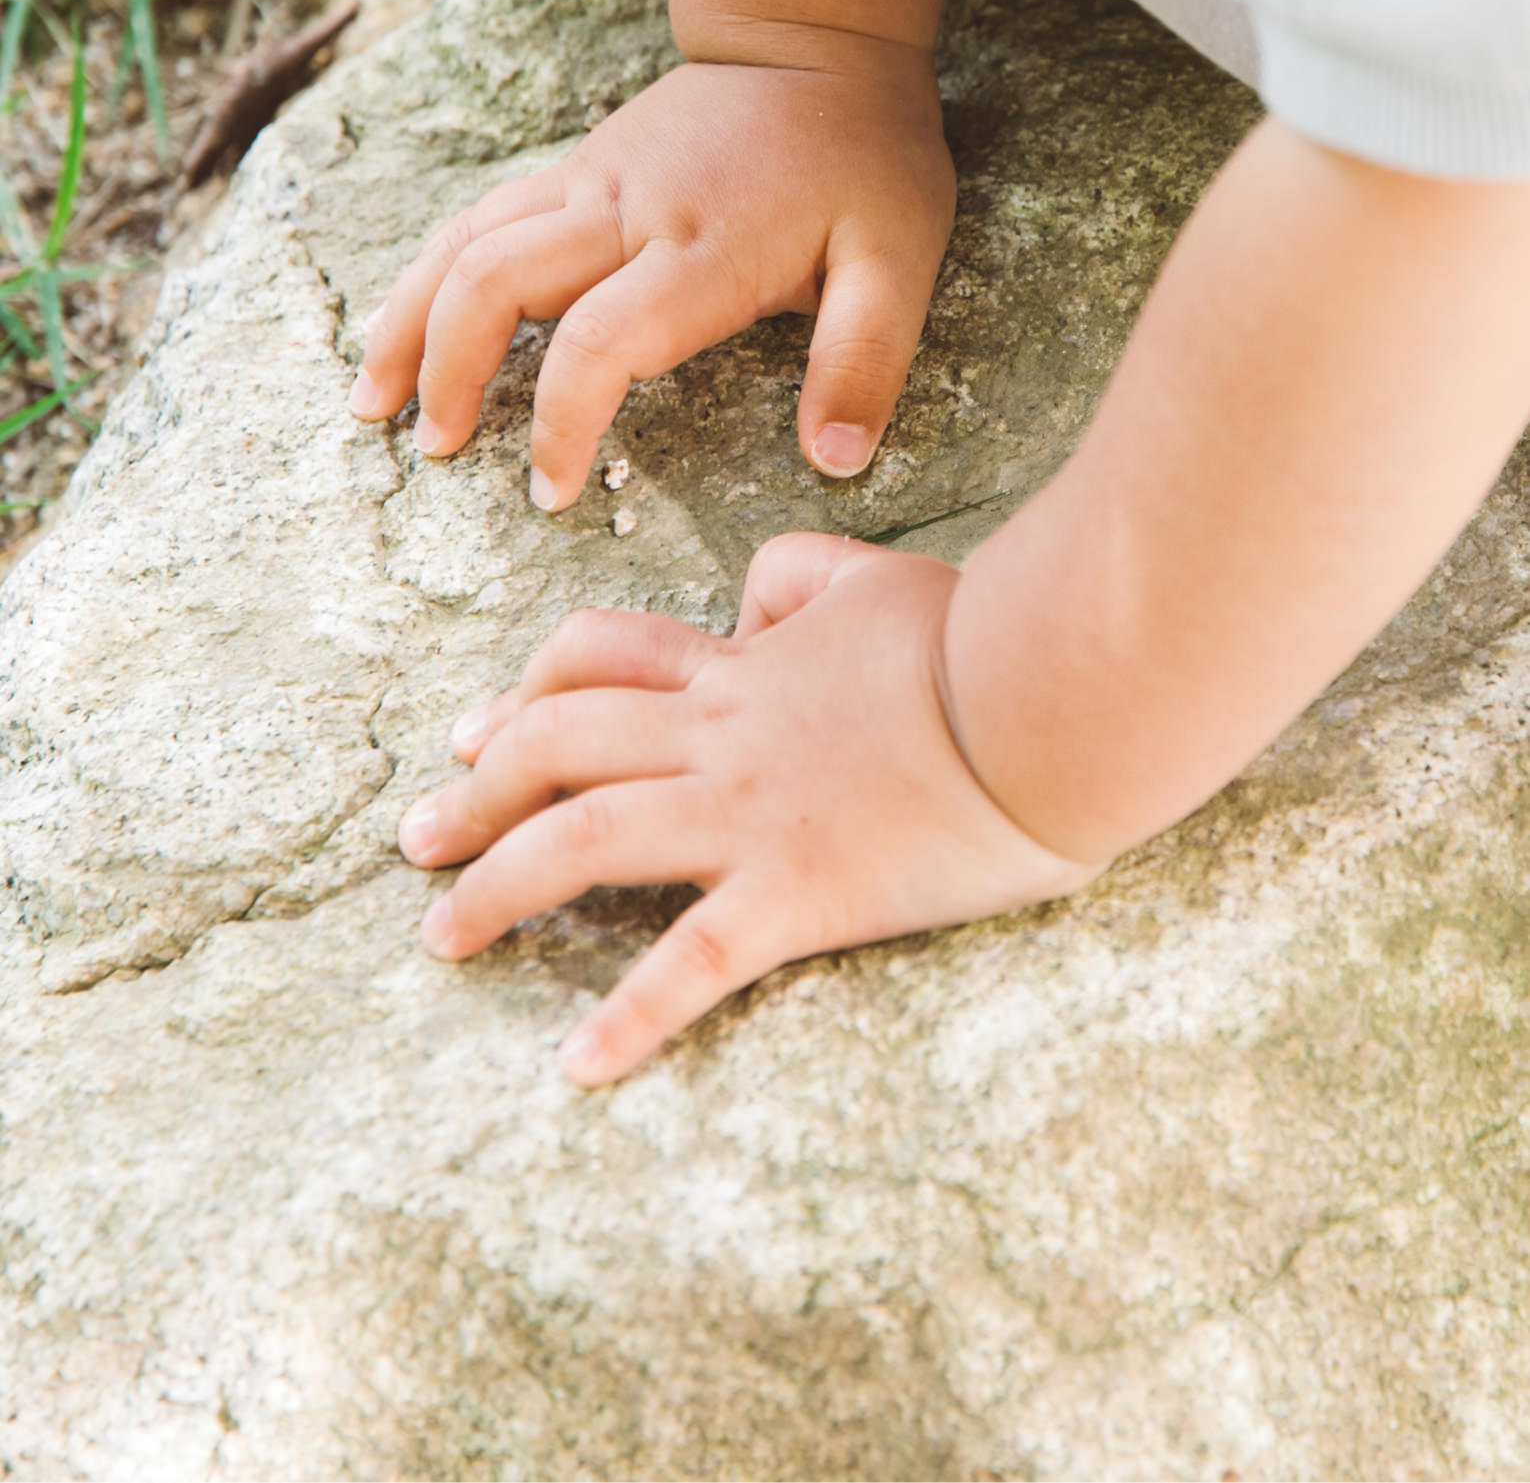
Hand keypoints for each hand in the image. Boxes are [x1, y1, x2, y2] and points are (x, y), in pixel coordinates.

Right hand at [347, 54, 954, 506]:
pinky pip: (477, 220)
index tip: (550, 490)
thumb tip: (834, 462)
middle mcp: (624, 211)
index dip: (559, 423)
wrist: (815, 42)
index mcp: (701, 248)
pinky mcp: (574, 170)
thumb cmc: (863, 160)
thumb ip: (865, 361)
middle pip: (493, 284)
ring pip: (463, 244)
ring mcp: (588, 183)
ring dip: (407, 323)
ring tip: (370, 404)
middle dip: (448, 374)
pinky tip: (402, 328)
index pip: (598, 342)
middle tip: (435, 454)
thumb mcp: (899, 260)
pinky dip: (426, 276)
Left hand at [395, 533, 1104, 1085]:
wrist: (1051, 690)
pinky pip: (693, 961)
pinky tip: (575, 1070)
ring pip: (584, 841)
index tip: (472, 735)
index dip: (519, 694)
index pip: (595, 661)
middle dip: (472, 796)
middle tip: (415, 842)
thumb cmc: (978, 634)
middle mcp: (718, 736)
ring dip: (496, 890)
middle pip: (555, 749)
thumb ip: (796, 574)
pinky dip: (629, 1019)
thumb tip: (747, 597)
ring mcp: (749, 815)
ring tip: (441, 937)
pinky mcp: (800, 892)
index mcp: (738, 666)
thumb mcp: (873, 575)